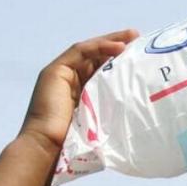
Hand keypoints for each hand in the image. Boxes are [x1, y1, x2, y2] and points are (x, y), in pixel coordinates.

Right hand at [18, 28, 139, 155]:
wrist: (48, 149)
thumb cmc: (75, 144)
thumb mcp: (100, 123)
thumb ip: (111, 111)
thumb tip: (138, 111)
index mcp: (80, 92)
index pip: (100, 69)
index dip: (118, 60)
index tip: (138, 55)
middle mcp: (69, 80)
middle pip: (95, 56)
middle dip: (117, 45)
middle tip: (137, 37)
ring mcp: (60, 74)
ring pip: (89, 50)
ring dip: (111, 41)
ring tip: (132, 37)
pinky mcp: (55, 71)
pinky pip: (80, 51)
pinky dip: (100, 47)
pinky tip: (118, 47)